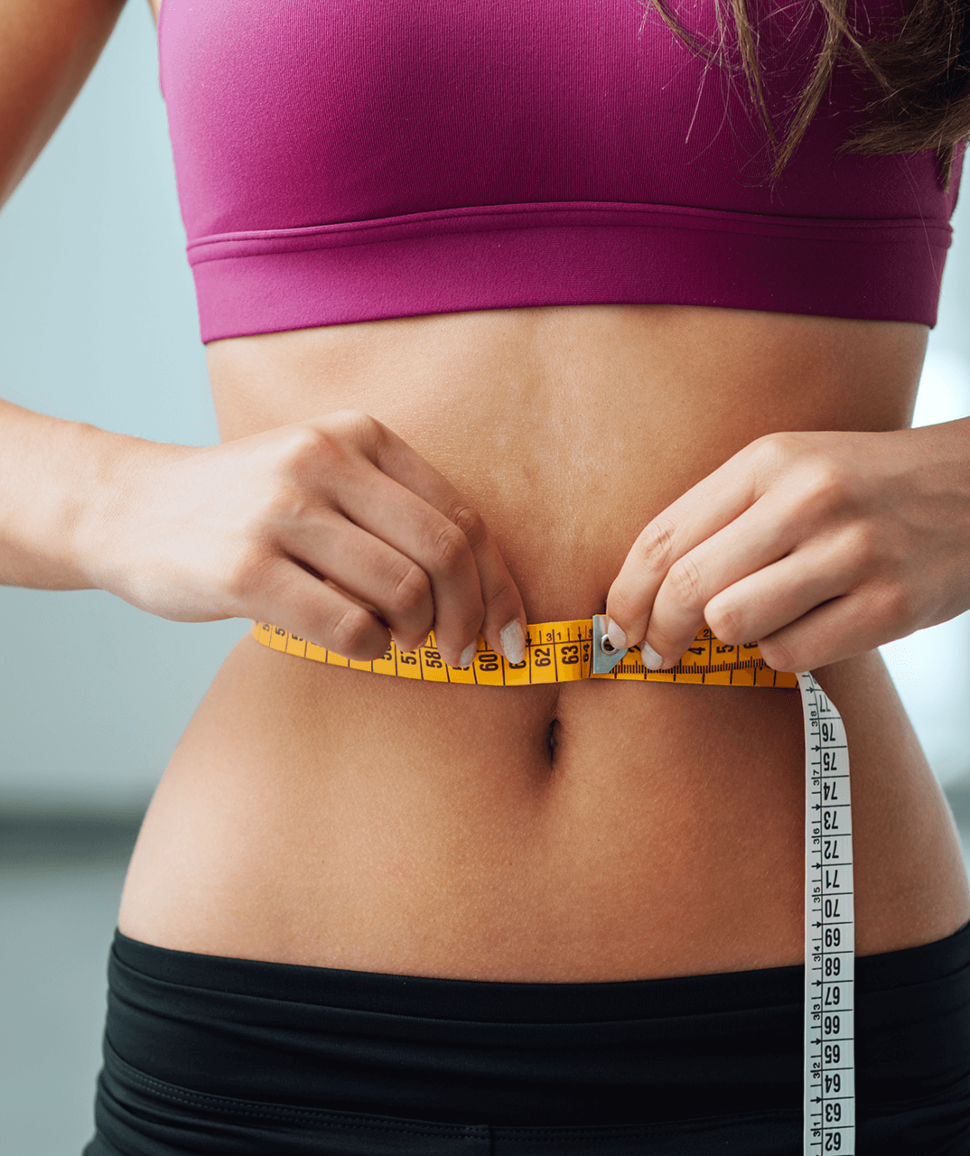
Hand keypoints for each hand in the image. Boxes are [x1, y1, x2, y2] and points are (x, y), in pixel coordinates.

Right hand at [86, 410, 527, 666]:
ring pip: (403, 591)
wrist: (128, 506)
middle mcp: (325, 461)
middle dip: (472, 617)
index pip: (463, 517)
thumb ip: (394, 515)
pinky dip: (369, 648)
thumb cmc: (245, 507)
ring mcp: (282, 511)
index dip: (501, 585)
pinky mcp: (246, 567)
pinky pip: (348, 625)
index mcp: (359, 436)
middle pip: (446, 553)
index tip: (512, 633)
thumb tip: (483, 595)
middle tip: (464, 653)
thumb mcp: (322, 478)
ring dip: (416, 634)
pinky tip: (356, 642)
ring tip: (398, 641)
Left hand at [605, 413, 969, 671]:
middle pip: (687, 586)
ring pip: (732, 623)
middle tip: (655, 652)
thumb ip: (722, 518)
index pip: (664, 536)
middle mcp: (807, 499)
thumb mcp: (793, 469)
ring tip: (756, 622)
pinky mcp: (888, 606)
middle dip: (656, 631)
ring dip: (729, 637)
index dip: (625, 592)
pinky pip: (791, 653)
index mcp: (769, 460)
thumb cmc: (868, 486)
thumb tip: (645, 590)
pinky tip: (808, 628)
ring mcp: (851, 552)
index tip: (615, 626)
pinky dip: (784, 652)